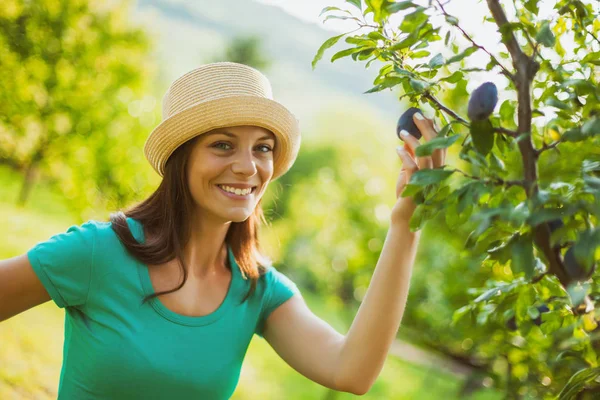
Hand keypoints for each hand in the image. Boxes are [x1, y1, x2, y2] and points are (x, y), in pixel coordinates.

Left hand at [391, 112, 446, 226]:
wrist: (404, 217)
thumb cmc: (408, 194)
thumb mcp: (408, 171)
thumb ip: (410, 155)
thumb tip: (406, 137)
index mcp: (438, 168)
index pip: (441, 144)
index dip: (437, 128)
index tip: (428, 114)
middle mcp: (437, 173)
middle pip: (437, 146)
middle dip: (427, 128)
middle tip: (416, 114)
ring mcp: (427, 180)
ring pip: (426, 155)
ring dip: (415, 140)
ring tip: (402, 131)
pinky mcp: (416, 187)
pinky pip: (412, 167)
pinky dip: (405, 156)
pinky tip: (397, 148)